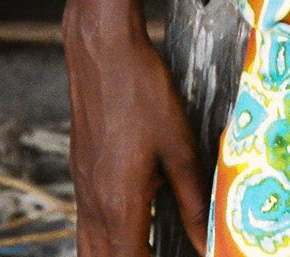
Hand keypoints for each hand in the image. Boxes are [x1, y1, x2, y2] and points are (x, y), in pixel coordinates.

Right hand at [66, 12, 209, 256]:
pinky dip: (104, 240)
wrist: (103, 52)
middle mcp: (94, 208)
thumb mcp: (179, 147)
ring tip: (146, 249)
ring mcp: (83, 192)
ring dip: (114, 256)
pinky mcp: (81, 174)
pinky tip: (129, 226)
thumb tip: (209, 242)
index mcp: (120, 207)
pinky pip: (87, 226)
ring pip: (89, 250)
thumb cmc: (143, 94)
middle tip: (161, 253)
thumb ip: (194, 200)